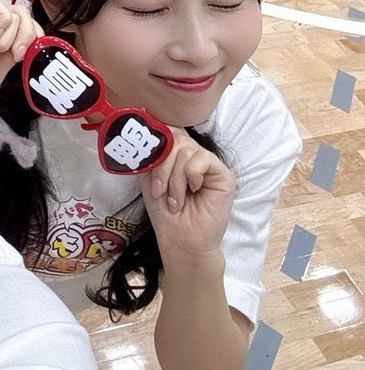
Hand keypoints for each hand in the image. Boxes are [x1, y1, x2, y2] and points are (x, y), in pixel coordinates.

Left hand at [138, 129, 235, 264]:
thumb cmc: (164, 213)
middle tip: (160, 190)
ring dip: (174, 178)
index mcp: (176, 155)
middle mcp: (193, 155)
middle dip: (161, 166)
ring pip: (186, 149)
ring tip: (175, 200)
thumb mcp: (149, 178)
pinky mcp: (223, 173)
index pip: (168, 131)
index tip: (145, 160)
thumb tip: (147, 132)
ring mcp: (208, 163)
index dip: (155, 141)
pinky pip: (200, 159)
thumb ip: (149, 154)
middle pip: (174, 138)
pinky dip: (190, 176)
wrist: (180, 239)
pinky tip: (193, 191)